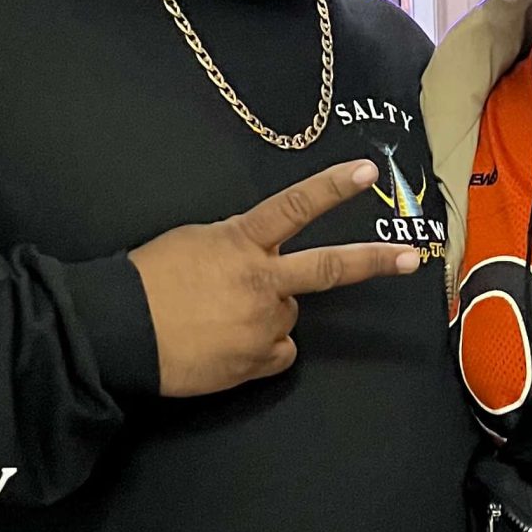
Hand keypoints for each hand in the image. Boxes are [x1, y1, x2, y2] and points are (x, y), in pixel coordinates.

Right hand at [130, 160, 419, 396]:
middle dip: (373, 262)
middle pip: (328, 269)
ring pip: (288, 315)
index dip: (333, 187)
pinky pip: (278, 352)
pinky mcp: (257, 361)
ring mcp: (263, 323)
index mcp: (241, 241)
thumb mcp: (193, 242)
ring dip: (267, 314)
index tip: (367, 170)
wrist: (120, 331)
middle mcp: (261, 280)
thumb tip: (260, 259)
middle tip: (411, 259)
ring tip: (222, 318)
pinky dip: (262, 349)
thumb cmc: (148, 279)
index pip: (295, 206)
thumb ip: (237, 245)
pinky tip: (228, 345)